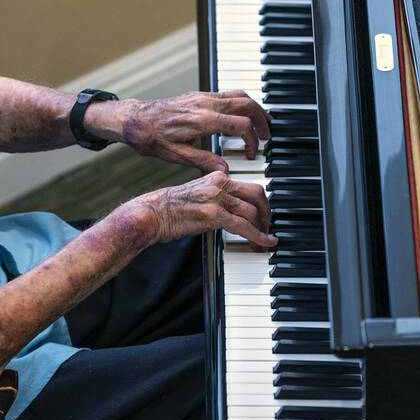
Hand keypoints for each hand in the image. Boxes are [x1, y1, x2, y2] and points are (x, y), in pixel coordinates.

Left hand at [118, 90, 270, 172]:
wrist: (133, 120)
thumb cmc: (149, 137)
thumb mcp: (175, 155)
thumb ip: (202, 161)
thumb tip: (225, 170)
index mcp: (201, 120)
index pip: (240, 126)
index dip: (251, 141)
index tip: (250, 154)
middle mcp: (204, 104)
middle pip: (246, 105)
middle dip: (261, 121)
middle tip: (267, 137)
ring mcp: (202, 96)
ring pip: (240, 95)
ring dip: (255, 108)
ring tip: (263, 123)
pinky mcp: (198, 95)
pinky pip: (228, 94)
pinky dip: (242, 102)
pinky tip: (244, 113)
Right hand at [128, 171, 276, 248]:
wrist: (150, 213)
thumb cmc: (168, 209)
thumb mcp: (197, 196)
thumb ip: (217, 200)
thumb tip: (232, 215)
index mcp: (216, 177)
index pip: (248, 186)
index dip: (260, 203)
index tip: (263, 215)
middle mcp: (219, 184)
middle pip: (257, 194)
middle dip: (267, 213)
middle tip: (268, 226)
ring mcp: (217, 198)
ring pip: (252, 211)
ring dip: (262, 228)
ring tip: (264, 240)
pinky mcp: (213, 214)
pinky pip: (243, 226)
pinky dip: (257, 236)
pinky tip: (263, 243)